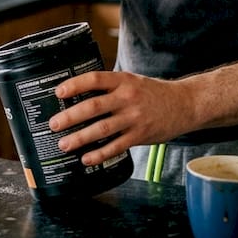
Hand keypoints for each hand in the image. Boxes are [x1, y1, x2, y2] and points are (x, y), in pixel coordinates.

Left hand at [48, 71, 190, 165]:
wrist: (184, 104)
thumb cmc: (152, 93)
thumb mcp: (132, 81)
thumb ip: (110, 87)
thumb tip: (79, 95)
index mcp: (123, 81)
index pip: (95, 79)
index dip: (75, 84)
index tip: (58, 92)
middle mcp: (128, 98)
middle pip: (94, 106)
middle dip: (70, 116)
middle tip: (53, 124)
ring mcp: (134, 117)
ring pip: (103, 129)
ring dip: (80, 138)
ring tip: (64, 144)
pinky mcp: (140, 135)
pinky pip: (117, 146)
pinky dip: (100, 154)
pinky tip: (87, 158)